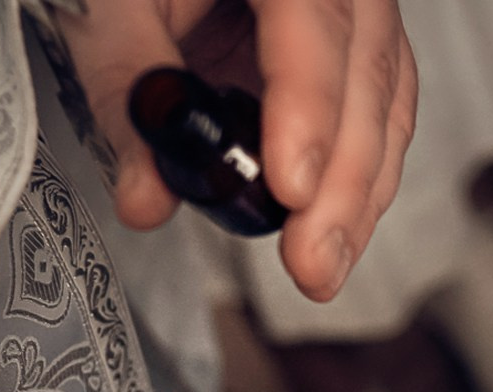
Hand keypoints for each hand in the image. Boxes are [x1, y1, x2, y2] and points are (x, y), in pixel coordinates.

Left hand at [48, 0, 416, 301]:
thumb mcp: (107, 3)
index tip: (289, 188)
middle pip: (368, 74)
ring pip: (385, 104)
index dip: (309, 109)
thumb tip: (147, 193)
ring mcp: (356, 8)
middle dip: (343, 184)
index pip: (315, 20)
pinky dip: (357, 179)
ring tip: (321, 265)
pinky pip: (377, 114)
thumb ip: (130, 88)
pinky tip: (333, 229)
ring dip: (358, 197)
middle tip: (311, 261)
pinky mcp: (352, 48)